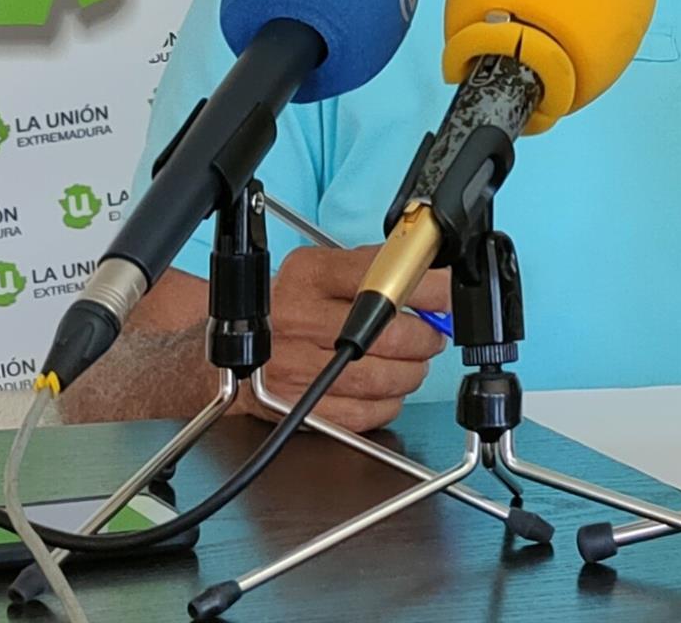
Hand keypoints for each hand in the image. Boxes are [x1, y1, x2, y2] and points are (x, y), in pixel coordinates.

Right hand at [245, 244, 450, 432]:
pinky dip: (388, 403)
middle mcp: (299, 320)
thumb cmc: (288, 307)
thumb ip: (373, 269)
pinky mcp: (300, 407)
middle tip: (430, 336)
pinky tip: (387, 389)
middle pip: (389, 336)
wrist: (233, 349)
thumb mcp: (322, 269)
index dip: (428, 290)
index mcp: (310, 276)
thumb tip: (432, 279)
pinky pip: (364, 413)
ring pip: (381, 379)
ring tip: (411, 363)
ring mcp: (297, 367)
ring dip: (411, 373)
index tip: (447, 297)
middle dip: (425, 339)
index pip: (382, 278)